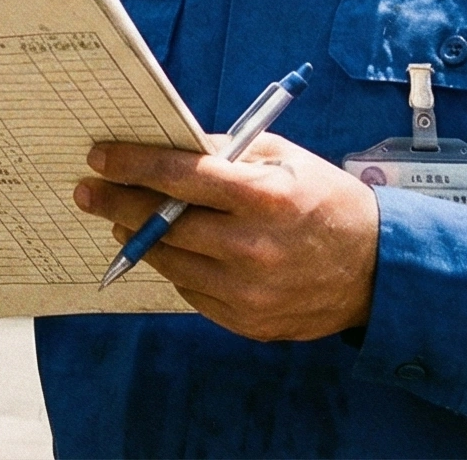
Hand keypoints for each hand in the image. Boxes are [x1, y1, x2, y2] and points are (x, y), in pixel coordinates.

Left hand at [74, 131, 379, 340]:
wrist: (377, 271)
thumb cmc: (326, 203)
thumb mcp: (286, 160)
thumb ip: (228, 152)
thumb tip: (172, 144)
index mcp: (263, 198)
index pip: (180, 176)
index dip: (133, 165)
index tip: (100, 158)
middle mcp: (252, 247)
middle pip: (163, 224)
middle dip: (118, 203)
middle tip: (89, 192)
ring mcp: (248, 292)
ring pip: (170, 261)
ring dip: (139, 238)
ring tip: (122, 220)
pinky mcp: (247, 322)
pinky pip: (192, 291)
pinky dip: (177, 267)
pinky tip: (172, 249)